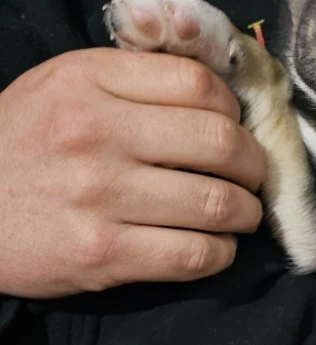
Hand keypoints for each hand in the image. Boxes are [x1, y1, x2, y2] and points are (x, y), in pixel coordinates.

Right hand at [0, 48, 267, 297]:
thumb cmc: (23, 146)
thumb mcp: (64, 88)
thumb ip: (134, 85)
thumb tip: (218, 102)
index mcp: (89, 82)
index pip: (200, 85)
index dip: (233, 112)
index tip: (233, 132)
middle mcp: (96, 134)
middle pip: (222, 143)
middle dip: (255, 166)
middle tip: (252, 178)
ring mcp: (99, 197)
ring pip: (218, 203)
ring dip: (246, 213)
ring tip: (240, 214)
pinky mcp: (103, 254)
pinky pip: (195, 255)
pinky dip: (222, 253)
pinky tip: (216, 246)